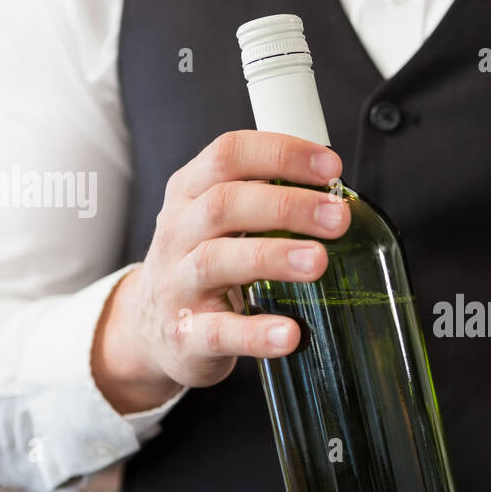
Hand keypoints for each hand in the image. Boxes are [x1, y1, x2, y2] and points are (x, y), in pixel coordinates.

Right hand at [92, 130, 348, 412]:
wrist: (152, 331)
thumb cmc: (202, 267)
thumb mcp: (218, 223)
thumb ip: (264, 202)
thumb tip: (337, 198)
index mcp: (189, 194)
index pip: (228, 155)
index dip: (281, 154)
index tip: (331, 167)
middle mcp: (178, 233)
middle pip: (224, 204)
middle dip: (287, 206)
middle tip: (338, 218)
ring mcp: (177, 285)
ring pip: (216, 261)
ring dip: (273, 257)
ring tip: (318, 261)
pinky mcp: (185, 337)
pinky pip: (218, 333)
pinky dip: (256, 334)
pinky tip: (290, 334)